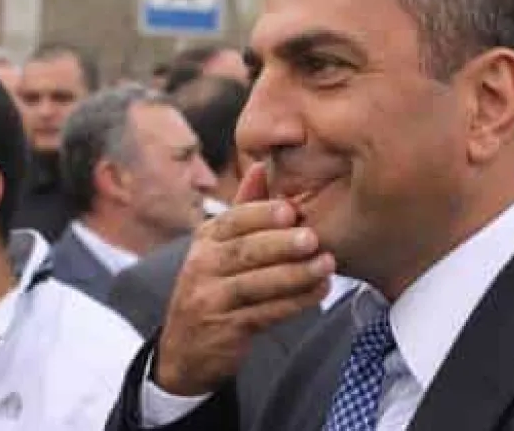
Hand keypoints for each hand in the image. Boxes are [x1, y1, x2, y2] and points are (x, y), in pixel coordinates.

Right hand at [155, 163, 334, 395]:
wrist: (187, 350)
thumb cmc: (216, 285)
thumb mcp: (221, 245)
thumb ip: (244, 208)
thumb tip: (262, 164)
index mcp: (206, 239)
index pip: (233, 221)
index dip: (262, 215)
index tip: (292, 210)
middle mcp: (202, 266)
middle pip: (244, 251)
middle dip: (281, 244)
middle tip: (314, 238)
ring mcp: (210, 300)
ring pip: (256, 285)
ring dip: (295, 275)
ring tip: (326, 265)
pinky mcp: (224, 330)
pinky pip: (264, 314)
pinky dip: (294, 303)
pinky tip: (319, 292)